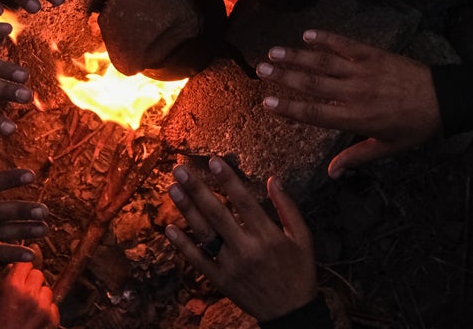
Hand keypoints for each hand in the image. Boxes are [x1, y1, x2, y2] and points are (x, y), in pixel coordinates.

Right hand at [0, 262, 59, 328]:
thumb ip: (5, 286)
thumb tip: (13, 271)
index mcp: (12, 288)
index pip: (25, 263)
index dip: (22, 268)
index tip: (21, 271)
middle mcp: (30, 294)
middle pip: (38, 274)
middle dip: (31, 281)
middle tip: (23, 292)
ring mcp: (43, 307)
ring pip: (47, 290)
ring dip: (40, 296)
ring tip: (29, 308)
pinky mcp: (52, 320)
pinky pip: (53, 306)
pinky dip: (47, 310)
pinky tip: (36, 318)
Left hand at [164, 158, 315, 321]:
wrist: (290, 313)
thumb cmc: (299, 272)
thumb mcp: (303, 239)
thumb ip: (287, 208)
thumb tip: (273, 180)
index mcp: (267, 236)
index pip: (243, 201)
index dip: (227, 179)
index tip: (213, 160)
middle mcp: (246, 249)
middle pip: (217, 213)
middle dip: (197, 189)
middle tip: (180, 169)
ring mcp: (230, 265)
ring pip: (204, 233)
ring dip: (187, 210)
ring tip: (173, 189)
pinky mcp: (220, 280)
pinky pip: (198, 260)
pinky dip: (183, 245)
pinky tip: (169, 228)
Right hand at [257, 30, 441, 176]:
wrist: (443, 100)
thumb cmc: (415, 127)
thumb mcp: (387, 148)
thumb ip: (356, 157)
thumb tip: (331, 172)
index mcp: (355, 118)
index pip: (314, 113)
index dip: (288, 109)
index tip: (267, 103)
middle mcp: (355, 93)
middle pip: (312, 83)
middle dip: (284, 76)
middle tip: (261, 69)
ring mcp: (363, 71)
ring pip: (323, 61)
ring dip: (297, 55)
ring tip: (274, 51)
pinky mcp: (373, 55)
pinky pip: (345, 44)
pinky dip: (326, 38)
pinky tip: (307, 34)